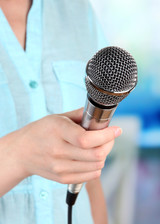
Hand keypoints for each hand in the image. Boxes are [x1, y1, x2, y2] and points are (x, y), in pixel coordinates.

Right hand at [5, 108, 121, 184]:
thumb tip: (100, 115)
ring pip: (96, 166)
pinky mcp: (63, 178)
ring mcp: (60, 168)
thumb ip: (80, 115)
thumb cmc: (40, 131)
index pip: (86, 139)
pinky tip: (91, 157)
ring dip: (104, 154)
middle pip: (96, 154)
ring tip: (98, 146)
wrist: (22, 152)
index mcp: (57, 132)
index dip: (106, 136)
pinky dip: (97, 166)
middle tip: (109, 137)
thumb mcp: (57, 117)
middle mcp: (58, 152)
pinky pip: (90, 176)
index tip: (116, 130)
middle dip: (109, 144)